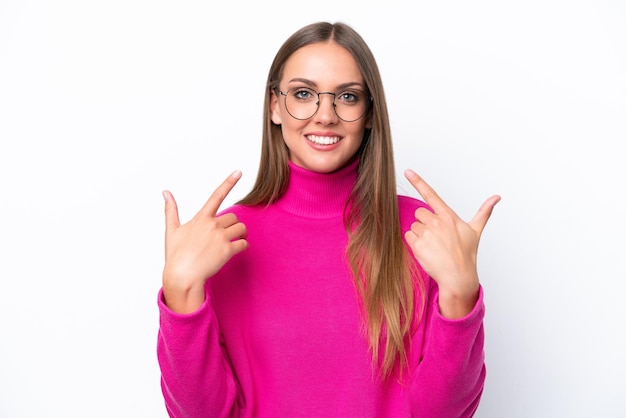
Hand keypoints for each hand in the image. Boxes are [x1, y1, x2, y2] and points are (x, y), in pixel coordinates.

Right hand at [162, 170, 247, 312]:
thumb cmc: (176, 255)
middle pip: (233, 217)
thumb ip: (171, 210)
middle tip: (226, 236)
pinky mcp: (228, 250)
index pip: (216, 195)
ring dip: (241, 234)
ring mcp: (220, 237)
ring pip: (241, 228)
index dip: (229, 182)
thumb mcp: (172, 231)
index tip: (239, 171)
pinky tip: (235, 251)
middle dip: (232, 225)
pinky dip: (243, 246)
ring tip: (233, 241)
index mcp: (200, 218)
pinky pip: (244, 243)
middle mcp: (212, 225)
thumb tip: (165, 192)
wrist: (182, 276)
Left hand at [403, 169, 499, 318]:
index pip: (431, 195)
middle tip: (437, 236)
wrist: (458, 277)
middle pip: (420, 214)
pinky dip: (414, 243)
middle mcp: (437, 223)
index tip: (408, 171)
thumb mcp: (476, 231)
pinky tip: (426, 250)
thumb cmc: (467, 254)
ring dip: (420, 234)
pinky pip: (409, 237)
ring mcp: (427, 234)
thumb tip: (497, 197)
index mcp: (449, 217)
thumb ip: (484, 212)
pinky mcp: (418, 245)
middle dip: (425, 223)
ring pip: (414, 226)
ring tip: (434, 245)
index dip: (418, 181)